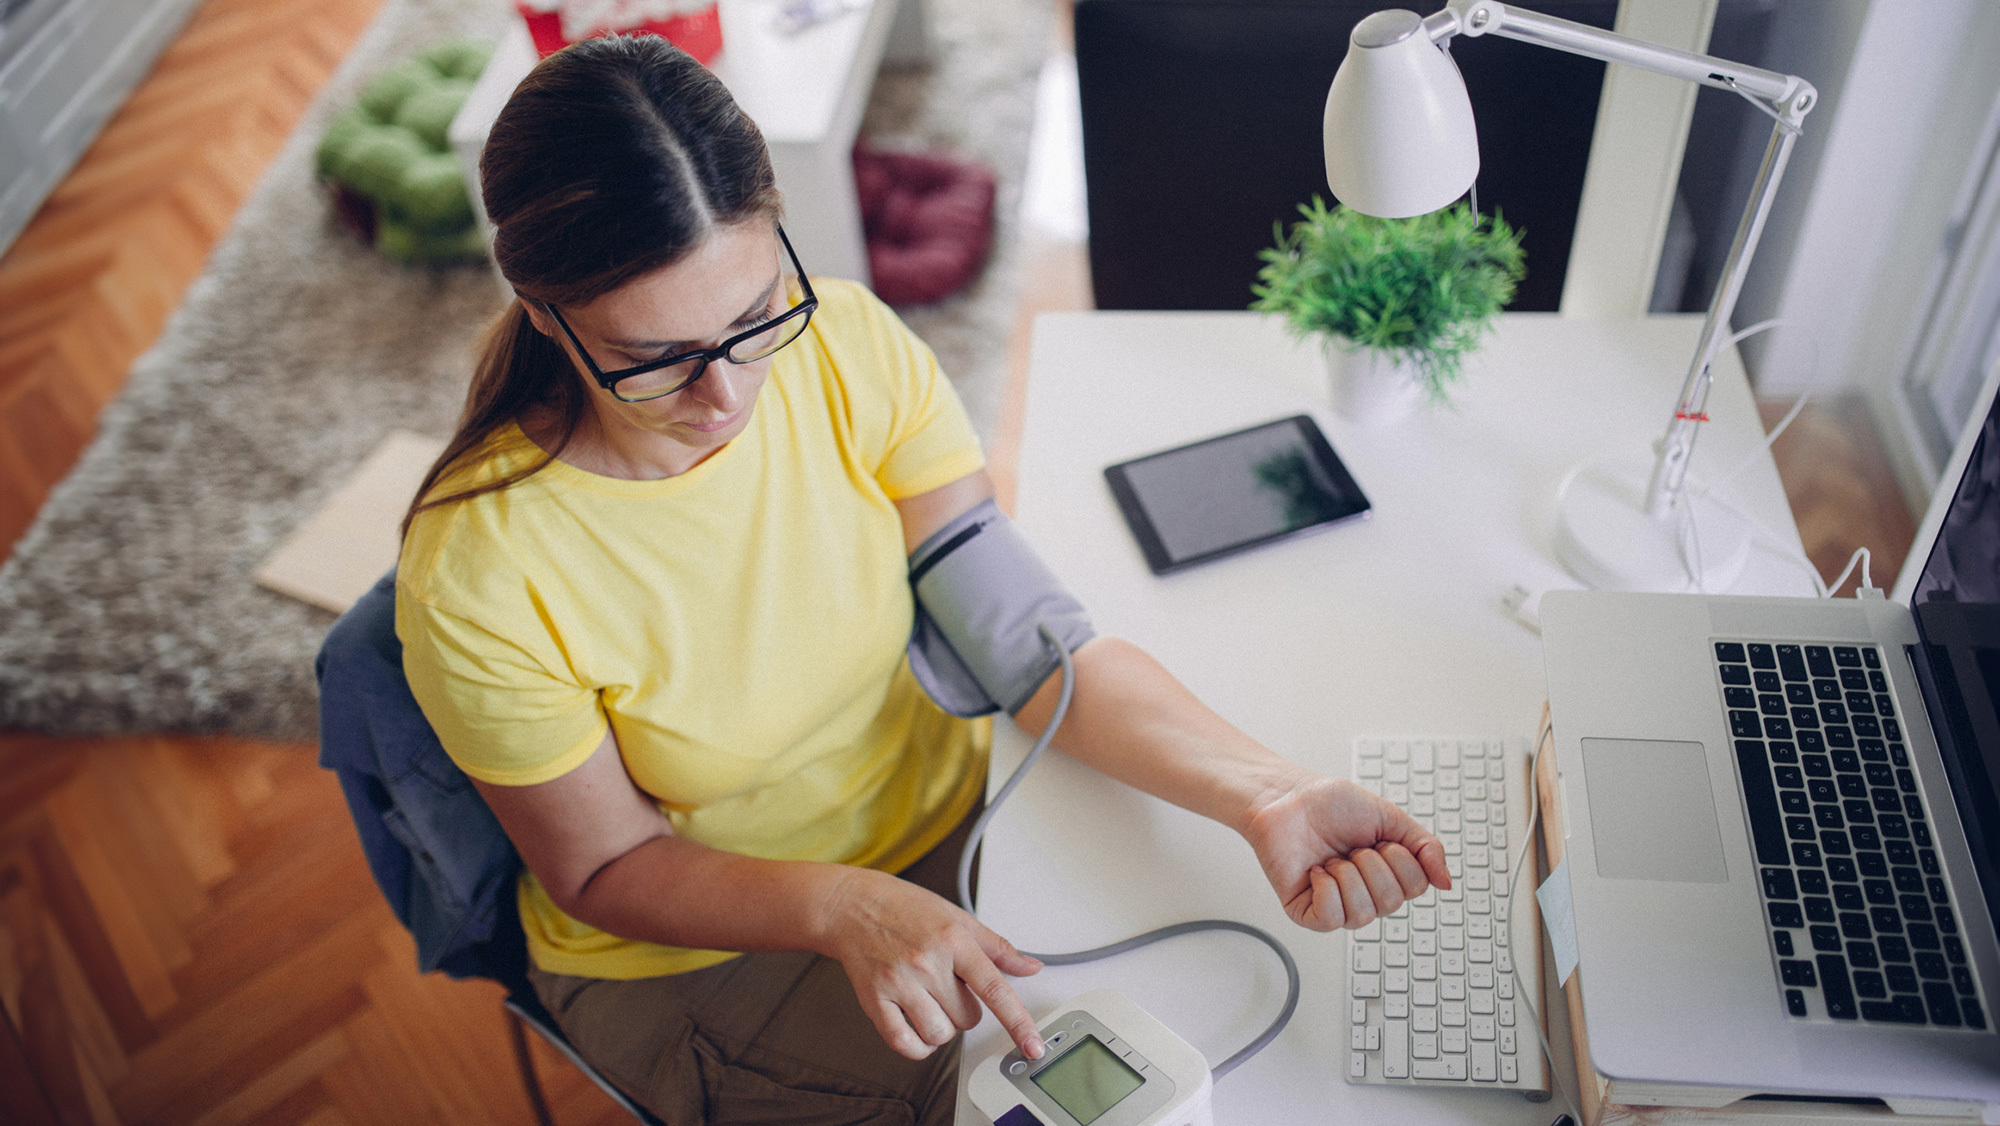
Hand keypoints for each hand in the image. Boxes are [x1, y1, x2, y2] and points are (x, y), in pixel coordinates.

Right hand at [818, 868, 1046, 1061]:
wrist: (852, 905)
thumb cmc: (906, 909)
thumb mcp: (958, 918)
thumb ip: (997, 947)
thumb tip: (1031, 967)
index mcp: (953, 940)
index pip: (995, 989)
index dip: (1018, 1022)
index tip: (1033, 1047)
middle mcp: (927, 962)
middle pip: (968, 1019)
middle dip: (964, 1010)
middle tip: (949, 987)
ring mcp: (899, 983)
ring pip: (940, 1034)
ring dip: (942, 1027)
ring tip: (932, 1002)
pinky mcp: (874, 1000)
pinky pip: (904, 1043)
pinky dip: (918, 1046)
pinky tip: (918, 1030)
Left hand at [1241, 773, 1451, 930]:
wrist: (1287, 797)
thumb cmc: (1330, 805)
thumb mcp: (1390, 818)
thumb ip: (1425, 848)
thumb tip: (1447, 882)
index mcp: (1386, 875)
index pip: (1416, 888)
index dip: (1400, 859)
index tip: (1379, 840)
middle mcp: (1364, 894)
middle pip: (1391, 903)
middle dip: (1372, 865)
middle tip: (1352, 847)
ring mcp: (1336, 906)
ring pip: (1363, 914)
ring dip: (1349, 876)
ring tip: (1333, 858)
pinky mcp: (1307, 913)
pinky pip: (1331, 918)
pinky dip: (1327, 889)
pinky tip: (1317, 872)